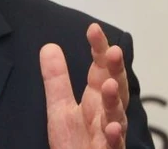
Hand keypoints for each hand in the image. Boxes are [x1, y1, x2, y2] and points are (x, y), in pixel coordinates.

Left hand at [40, 23, 128, 148]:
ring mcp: (110, 135)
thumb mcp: (60, 108)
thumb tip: (50, 46)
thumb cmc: (75, 143)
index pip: (101, 69)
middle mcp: (107, 114)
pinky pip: (114, 145)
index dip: (99, 49)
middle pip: (116, 87)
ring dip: (115, 101)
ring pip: (117, 116)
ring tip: (110, 85)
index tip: (93, 29)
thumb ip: (57, 79)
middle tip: (113, 51)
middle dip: (116, 70)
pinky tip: (112, 127)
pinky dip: (114, 136)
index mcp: (96, 100)